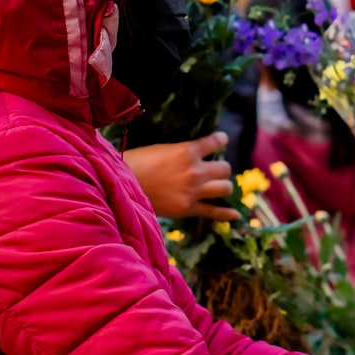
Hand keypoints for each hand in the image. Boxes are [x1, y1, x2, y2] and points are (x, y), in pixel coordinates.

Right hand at [123, 132, 240, 220]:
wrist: (118, 187)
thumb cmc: (135, 163)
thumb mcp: (161, 149)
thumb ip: (182, 152)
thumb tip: (195, 153)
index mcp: (187, 151)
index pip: (217, 141)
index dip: (220, 140)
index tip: (220, 140)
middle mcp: (195, 171)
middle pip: (225, 169)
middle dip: (220, 168)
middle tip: (212, 169)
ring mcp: (193, 191)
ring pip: (225, 188)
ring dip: (222, 186)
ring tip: (216, 186)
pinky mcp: (188, 208)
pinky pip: (214, 212)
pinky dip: (227, 214)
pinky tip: (236, 214)